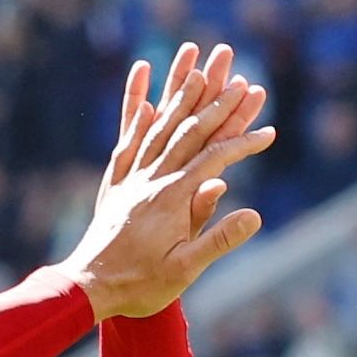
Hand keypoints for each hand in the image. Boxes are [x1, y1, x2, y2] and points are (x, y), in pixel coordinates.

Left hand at [63, 41, 276, 321]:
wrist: (87, 286)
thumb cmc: (139, 285)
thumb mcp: (184, 270)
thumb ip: (218, 240)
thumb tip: (254, 215)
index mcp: (172, 198)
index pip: (215, 158)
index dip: (243, 142)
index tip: (269, 132)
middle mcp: (151, 180)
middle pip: (188, 131)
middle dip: (217, 104)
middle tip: (239, 79)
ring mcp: (131, 179)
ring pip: (158, 127)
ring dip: (178, 97)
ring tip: (195, 70)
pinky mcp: (116, 184)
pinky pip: (127, 142)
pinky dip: (136, 118)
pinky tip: (145, 101)